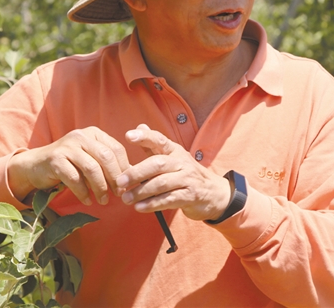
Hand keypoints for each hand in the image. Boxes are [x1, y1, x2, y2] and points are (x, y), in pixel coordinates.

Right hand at [8, 126, 130, 205]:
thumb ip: (107, 163)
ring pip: (92, 168)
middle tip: (118, 194)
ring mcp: (67, 146)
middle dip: (115, 178)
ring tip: (103, 200)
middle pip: (106, 157)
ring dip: (100, 187)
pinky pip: (74, 178)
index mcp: (93, 133)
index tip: (127, 185)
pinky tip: (87, 200)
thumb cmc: (69, 164)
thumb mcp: (89, 158)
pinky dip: (83, 192)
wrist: (35, 165)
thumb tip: (131, 176)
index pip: (116, 149)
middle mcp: (81, 136)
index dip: (124, 168)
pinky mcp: (55, 159)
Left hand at [115, 124, 230, 220]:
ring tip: (126, 198)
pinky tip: (140, 207)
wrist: (214, 193)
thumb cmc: (185, 174)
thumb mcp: (172, 157)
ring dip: (141, 192)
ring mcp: (187, 179)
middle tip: (120, 181)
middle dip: (137, 172)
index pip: (160, 139)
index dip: (145, 136)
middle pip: (158, 164)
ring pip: (161, 183)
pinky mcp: (190, 196)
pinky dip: (152, 204)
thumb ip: (154, 145)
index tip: (128, 135)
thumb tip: (140, 126)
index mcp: (175, 151)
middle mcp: (182, 163)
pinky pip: (169, 200)